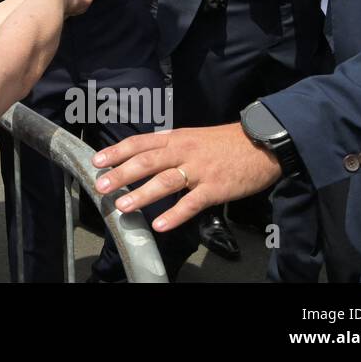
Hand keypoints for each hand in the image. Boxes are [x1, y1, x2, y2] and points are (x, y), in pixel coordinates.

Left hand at [91, 123, 281, 232]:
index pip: (140, 142)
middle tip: (101, 185)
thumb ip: (170, 146)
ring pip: (165, 181)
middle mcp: (184, 151)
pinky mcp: (215, 188)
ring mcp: (199, 170)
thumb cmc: (225, 143)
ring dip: (141, 194)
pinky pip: (192, 204)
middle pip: (147, 161)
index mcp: (176, 138)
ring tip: (122, 206)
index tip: (98, 161)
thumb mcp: (193, 137)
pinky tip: (160, 225)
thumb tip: (143, 157)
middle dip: (121, 174)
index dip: (117, 151)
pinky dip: (175, 215)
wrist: (262, 144)